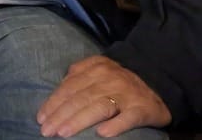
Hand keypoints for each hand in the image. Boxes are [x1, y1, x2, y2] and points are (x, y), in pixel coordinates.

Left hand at [36, 55, 169, 137]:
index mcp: (96, 68)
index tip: (41, 118)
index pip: (69, 87)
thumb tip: (58, 88)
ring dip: (79, 120)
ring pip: (99, 107)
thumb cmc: (120, 80)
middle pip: (80, 98)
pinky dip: (115, 125)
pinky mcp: (142, 109)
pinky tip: (102, 134)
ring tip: (63, 133)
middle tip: (47, 130)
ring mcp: (127, 94)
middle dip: (60, 115)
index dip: (53, 103)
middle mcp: (110, 79)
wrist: (160, 81)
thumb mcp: (99, 69)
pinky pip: (128, 118)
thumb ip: (78, 74)